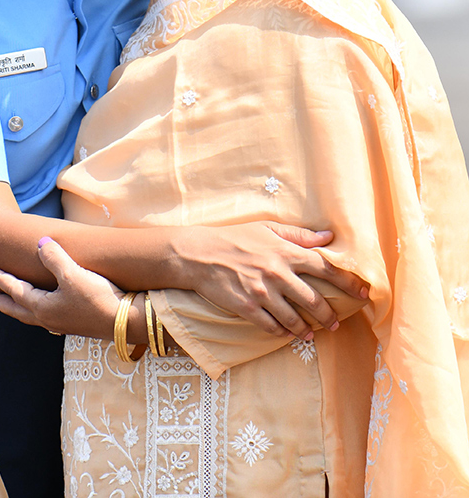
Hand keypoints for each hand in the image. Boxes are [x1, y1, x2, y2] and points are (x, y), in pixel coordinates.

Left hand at [0, 237, 122, 338]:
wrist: (125, 322)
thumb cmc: (97, 297)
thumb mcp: (73, 274)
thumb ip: (54, 257)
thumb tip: (40, 243)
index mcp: (43, 308)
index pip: (16, 291)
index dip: (2, 280)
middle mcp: (49, 319)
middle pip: (18, 309)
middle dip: (1, 302)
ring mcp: (63, 324)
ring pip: (32, 316)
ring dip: (18, 308)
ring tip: (13, 304)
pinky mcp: (76, 324)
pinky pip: (47, 318)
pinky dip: (38, 313)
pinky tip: (46, 312)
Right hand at [179, 222, 368, 340]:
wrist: (199, 254)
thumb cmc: (234, 238)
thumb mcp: (266, 229)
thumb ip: (298, 235)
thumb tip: (328, 237)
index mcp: (285, 251)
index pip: (325, 268)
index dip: (348, 281)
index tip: (363, 292)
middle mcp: (277, 273)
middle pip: (314, 299)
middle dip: (329, 313)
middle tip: (335, 321)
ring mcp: (262, 293)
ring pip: (295, 318)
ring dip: (307, 328)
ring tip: (313, 332)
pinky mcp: (247, 308)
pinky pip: (272, 327)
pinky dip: (283, 332)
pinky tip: (288, 333)